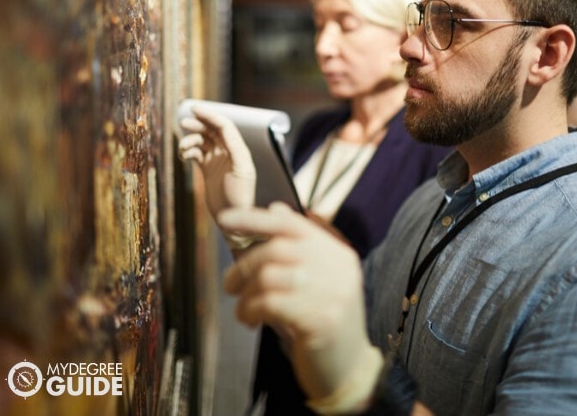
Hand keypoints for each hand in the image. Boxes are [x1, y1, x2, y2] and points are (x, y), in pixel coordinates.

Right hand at [178, 105, 255, 218]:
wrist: (232, 219)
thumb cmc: (241, 196)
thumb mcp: (242, 170)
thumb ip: (235, 148)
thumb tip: (224, 128)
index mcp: (239, 149)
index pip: (224, 125)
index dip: (210, 115)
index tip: (194, 109)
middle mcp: (229, 152)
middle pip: (211, 130)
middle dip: (198, 125)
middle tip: (183, 123)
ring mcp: (217, 160)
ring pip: (201, 141)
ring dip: (190, 140)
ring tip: (183, 149)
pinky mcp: (207, 169)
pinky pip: (195, 153)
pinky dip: (187, 151)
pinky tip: (183, 156)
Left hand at [220, 203, 382, 409]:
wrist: (349, 369)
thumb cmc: (324, 322)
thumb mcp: (318, 281)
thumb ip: (300, 249)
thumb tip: (275, 208)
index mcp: (339, 254)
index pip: (294, 224)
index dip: (256, 218)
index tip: (226, 218)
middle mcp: (339, 268)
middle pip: (278, 249)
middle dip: (244, 265)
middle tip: (230, 285)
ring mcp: (333, 293)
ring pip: (269, 276)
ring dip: (246, 294)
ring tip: (243, 309)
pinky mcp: (321, 320)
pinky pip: (269, 303)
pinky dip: (250, 310)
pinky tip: (250, 321)